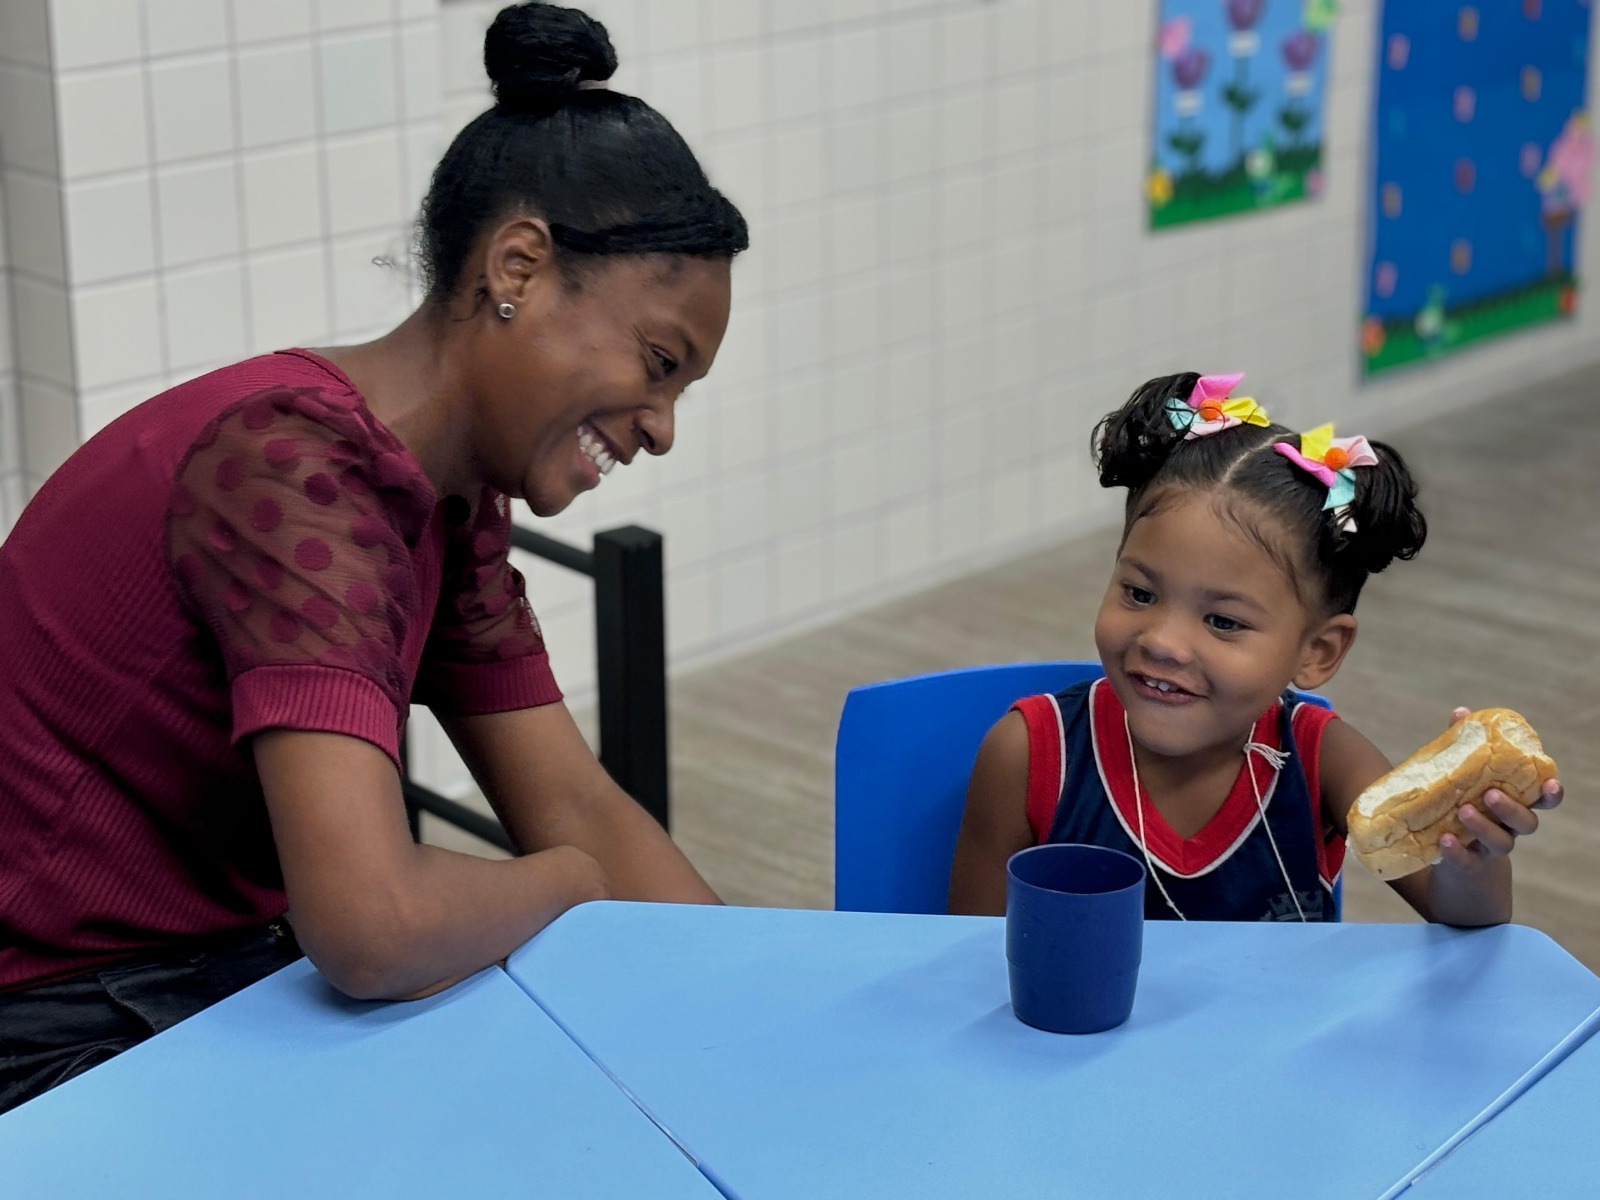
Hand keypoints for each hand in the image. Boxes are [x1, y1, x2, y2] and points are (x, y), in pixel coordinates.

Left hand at [1437, 707, 1563, 870]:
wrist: (1443, 846)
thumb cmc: (1462, 800)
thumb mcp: (1463, 775)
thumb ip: (1465, 747)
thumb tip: (1461, 713)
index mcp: (1515, 802)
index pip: (1543, 799)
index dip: (1552, 794)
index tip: (1551, 784)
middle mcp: (1510, 827)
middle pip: (1527, 822)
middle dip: (1512, 808)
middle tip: (1490, 794)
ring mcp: (1491, 847)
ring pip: (1502, 843)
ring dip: (1484, 827)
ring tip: (1462, 811)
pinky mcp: (1469, 863)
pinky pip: (1468, 861)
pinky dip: (1457, 852)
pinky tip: (1444, 839)